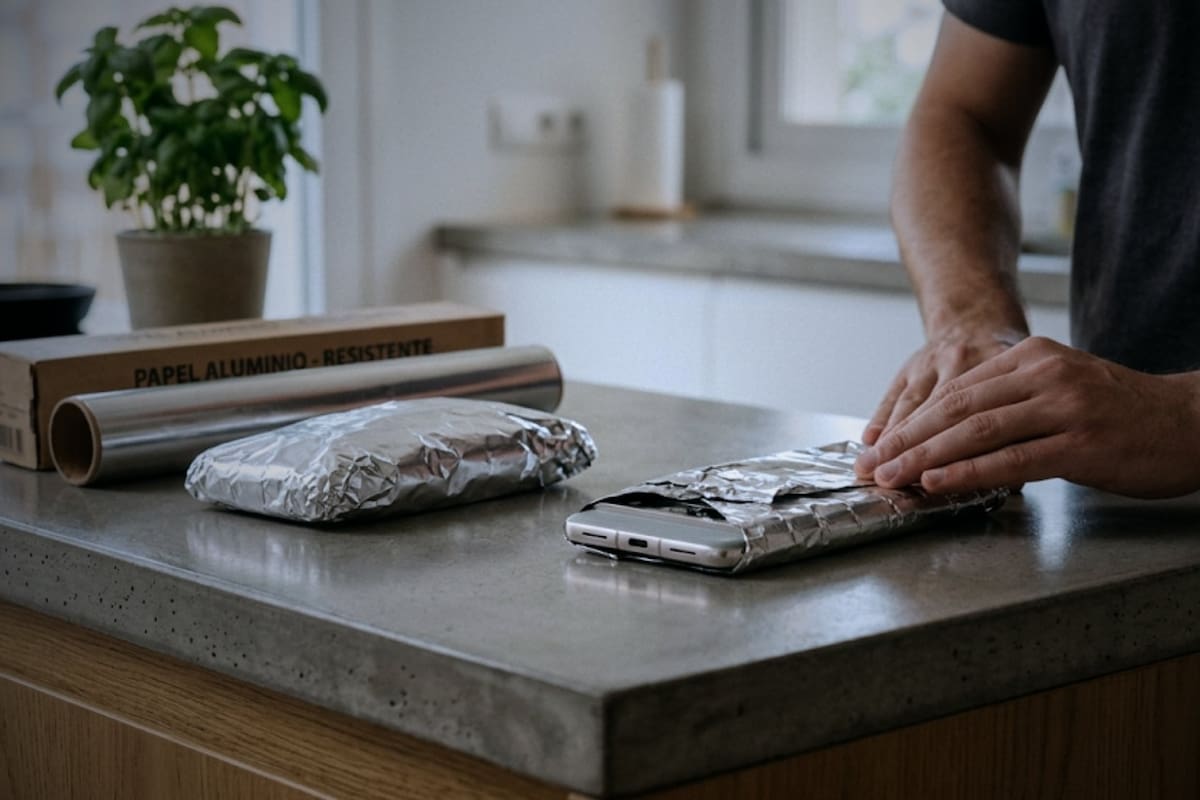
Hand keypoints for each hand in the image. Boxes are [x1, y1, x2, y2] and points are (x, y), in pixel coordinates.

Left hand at [854, 337, 1199, 498]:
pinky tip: (937, 483)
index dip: (911, 421)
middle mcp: (1044, 374)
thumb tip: (950, 436)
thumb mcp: (1061, 390)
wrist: (1195, 422)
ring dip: (925, 457)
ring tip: (892, 477)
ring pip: (977, 431)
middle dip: (906, 439)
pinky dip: (968, 472)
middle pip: (956, 408)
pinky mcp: (1082, 443)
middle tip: (871, 466)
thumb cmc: (1123, 414)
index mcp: (1032, 356)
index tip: (878, 446)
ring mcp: (1063, 407)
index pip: (956, 391)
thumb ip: (1010, 403)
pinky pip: (1012, 458)